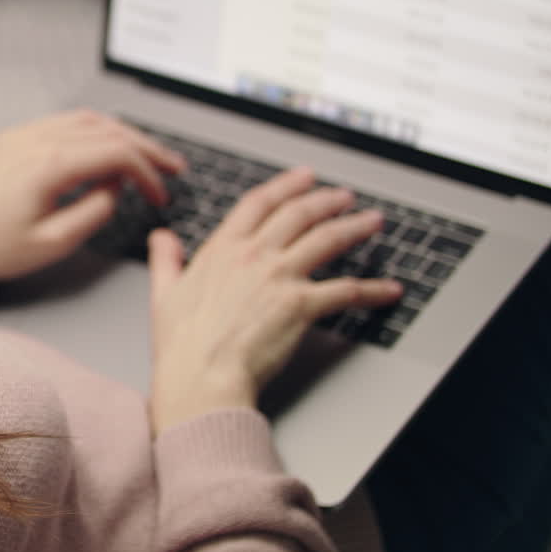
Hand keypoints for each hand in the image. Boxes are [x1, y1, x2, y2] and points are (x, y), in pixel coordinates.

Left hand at [0, 109, 185, 282]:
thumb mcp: (54, 242)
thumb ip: (96, 210)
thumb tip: (116, 187)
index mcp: (47, 165)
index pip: (115, 152)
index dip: (147, 171)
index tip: (160, 193)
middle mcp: (35, 140)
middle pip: (107, 129)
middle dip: (145, 146)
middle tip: (172, 166)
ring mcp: (22, 135)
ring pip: (86, 120)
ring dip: (121, 134)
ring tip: (145, 155)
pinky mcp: (13, 139)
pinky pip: (62, 123)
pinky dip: (93, 132)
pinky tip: (105, 148)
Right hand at [146, 167, 402, 435]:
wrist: (201, 374)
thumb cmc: (182, 344)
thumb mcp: (163, 293)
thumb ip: (165, 260)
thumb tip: (162, 238)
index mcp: (221, 250)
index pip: (258, 204)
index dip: (284, 186)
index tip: (303, 177)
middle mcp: (253, 255)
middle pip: (298, 214)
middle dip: (326, 200)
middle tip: (343, 196)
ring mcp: (279, 277)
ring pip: (327, 239)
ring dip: (354, 227)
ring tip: (371, 221)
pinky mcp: (301, 304)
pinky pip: (347, 290)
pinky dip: (373, 289)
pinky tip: (389, 290)